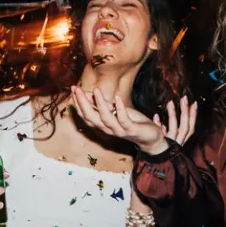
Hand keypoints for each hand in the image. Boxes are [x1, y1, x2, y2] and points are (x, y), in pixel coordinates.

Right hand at [72, 87, 197, 154]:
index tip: (73, 89)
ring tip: (95, 89)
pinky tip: (117, 98)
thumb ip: (102, 104)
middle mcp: (108, 129)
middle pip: (91, 118)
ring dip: (100, 104)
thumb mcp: (116, 110)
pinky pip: (123, 119)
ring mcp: (120, 130)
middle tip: (77, 89)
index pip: (86, 115)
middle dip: (82, 103)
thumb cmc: (133, 122)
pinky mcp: (132, 130)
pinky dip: (120, 109)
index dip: (78, 103)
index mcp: (103, 125)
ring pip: (105, 119)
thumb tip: (88, 94)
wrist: (151, 137)